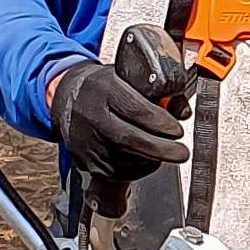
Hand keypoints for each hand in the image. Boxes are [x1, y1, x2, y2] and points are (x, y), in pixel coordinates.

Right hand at [52, 56, 189, 212]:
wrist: (66, 100)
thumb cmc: (102, 88)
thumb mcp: (127, 78)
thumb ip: (159, 93)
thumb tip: (183, 112)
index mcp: (104, 90)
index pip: (135, 110)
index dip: (160, 123)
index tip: (178, 130)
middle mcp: (92, 118)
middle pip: (129, 139)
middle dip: (161, 149)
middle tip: (181, 152)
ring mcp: (88, 144)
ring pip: (128, 159)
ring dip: (152, 158)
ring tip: (163, 149)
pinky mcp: (89, 164)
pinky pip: (121, 172)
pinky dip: (140, 167)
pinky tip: (146, 157)